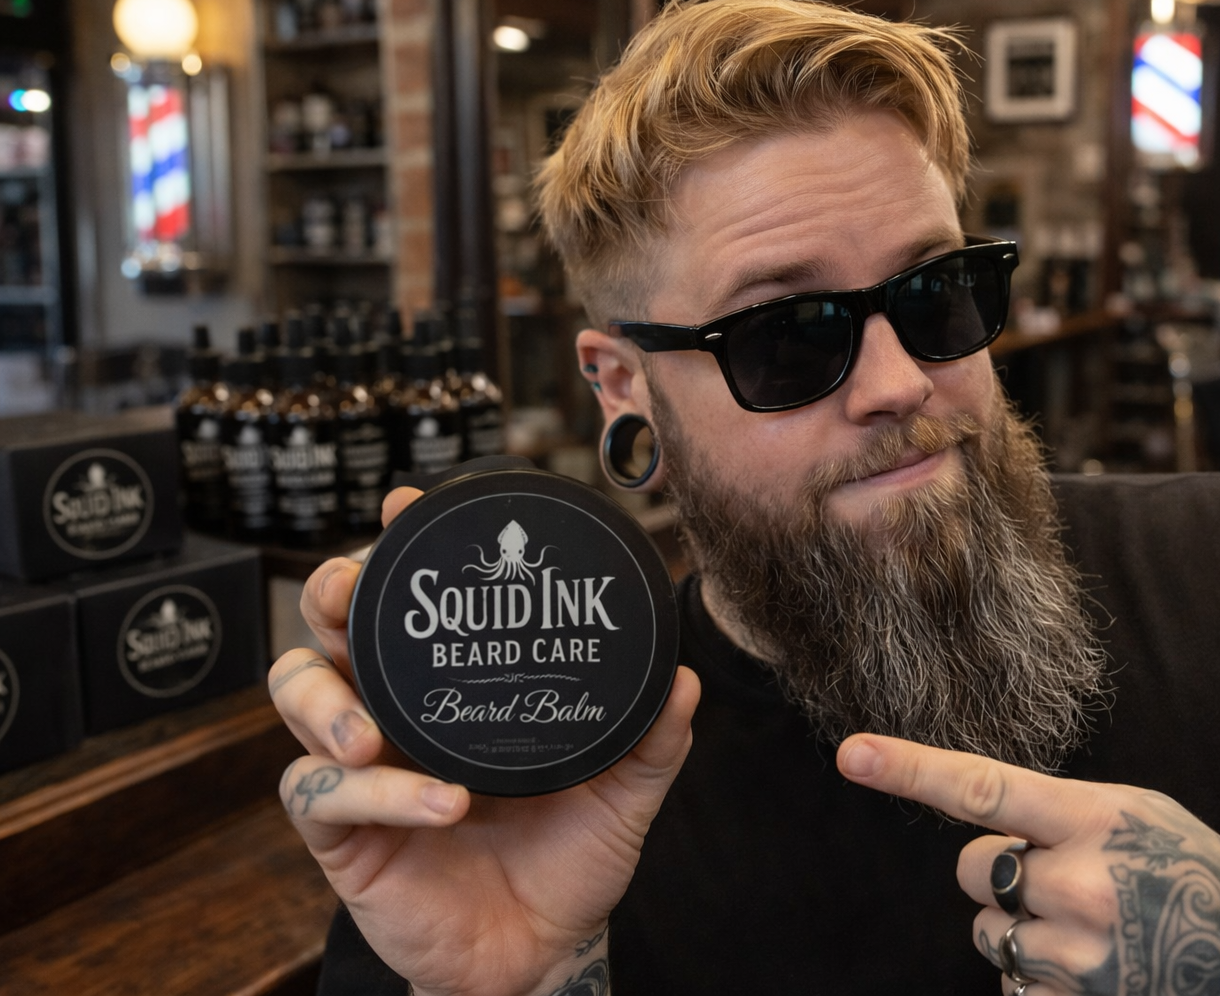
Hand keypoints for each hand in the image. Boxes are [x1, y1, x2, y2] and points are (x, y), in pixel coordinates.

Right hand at [269, 486, 700, 995]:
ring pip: (296, 699)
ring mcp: (364, 770)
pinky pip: (321, 797)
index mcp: (454, 688)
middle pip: (327, 631)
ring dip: (323, 700)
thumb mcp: (623, 792)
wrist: (543, 951)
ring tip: (368, 730)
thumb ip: (652, 739)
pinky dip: (378, 793)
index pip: (413, 602)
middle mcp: (397, 714)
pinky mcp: (344, 835)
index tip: (407, 506)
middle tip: (351, 591)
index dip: (400, 550)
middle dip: (329, 598)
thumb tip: (683, 678)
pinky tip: (439, 801)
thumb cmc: (570, 860)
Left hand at [838, 735, 1219, 995]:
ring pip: (988, 934)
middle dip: (1000, 874)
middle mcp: (1081, 887)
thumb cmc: (1202, 878)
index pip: (983, 788)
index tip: (851, 755)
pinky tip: (1098, 971)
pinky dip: (1040, 982)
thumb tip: (979, 821)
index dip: (909, 770)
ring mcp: (1078, 958)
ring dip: (1023, 931)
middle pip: (972, 870)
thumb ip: (1060, 816)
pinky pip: (1012, 987)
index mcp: (1098, 820)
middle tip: (1065, 881)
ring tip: (1095, 932)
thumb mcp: (1141, 819)